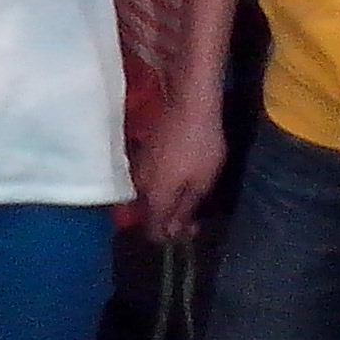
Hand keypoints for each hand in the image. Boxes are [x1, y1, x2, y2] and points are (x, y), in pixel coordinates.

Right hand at [133, 107, 226, 242]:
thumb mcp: (202, 183)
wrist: (189, 103)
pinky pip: (148, 178)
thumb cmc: (200, 145)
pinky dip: (162, 183)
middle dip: (169, 218)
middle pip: (148, 213)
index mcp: (154, 196)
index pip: (153, 231)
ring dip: (166, 200)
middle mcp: (139, 185)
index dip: (172, 237)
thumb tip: (173, 232)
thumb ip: (185, 210)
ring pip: (148, 195)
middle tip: (194, 212)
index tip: (193, 228)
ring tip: (188, 193)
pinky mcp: (141, 151)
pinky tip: (179, 175)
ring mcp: (138, 166)